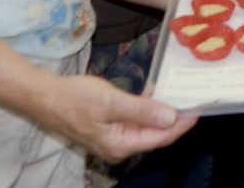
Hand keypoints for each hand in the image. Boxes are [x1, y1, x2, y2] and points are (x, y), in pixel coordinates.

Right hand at [32, 72, 197, 163]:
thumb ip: (142, 110)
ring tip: (181, 96)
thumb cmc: (74, 98)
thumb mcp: (111, 101)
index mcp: (120, 145)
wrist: (43, 96)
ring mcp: (113, 139)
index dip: (182, 124)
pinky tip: (157, 96)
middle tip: (195, 100)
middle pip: (155, 135)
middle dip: (176, 120)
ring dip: (162, 113)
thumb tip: (171, 117)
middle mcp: (118, 147)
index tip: (200, 109)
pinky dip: (147, 110)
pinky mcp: (108, 128)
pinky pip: (134, 122)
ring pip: (146, 128)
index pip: (161, 138)